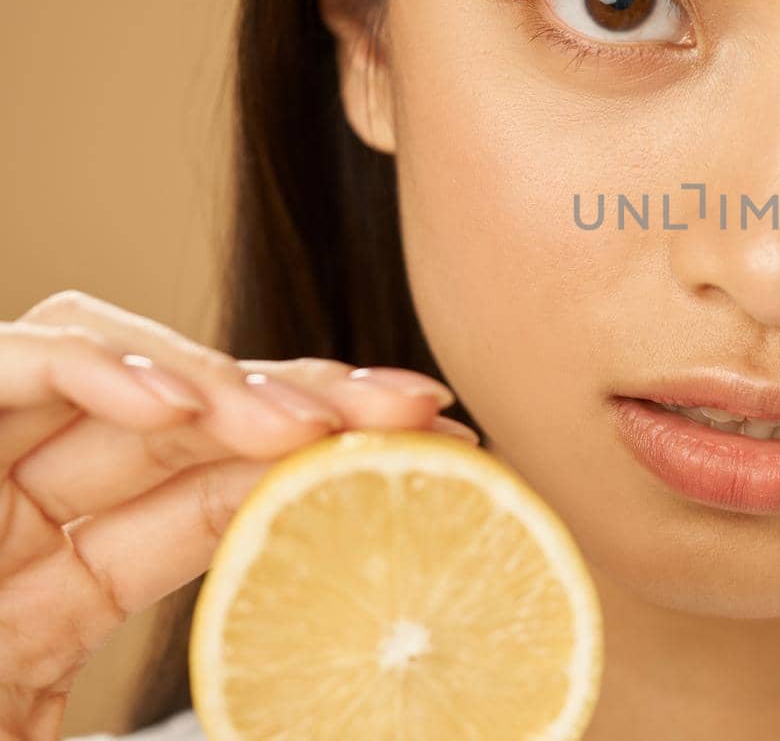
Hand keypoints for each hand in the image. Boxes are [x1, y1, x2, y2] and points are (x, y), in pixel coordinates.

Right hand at [0, 290, 475, 740]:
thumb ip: (237, 682)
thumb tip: (379, 707)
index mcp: (61, 593)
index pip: (214, 492)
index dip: (328, 459)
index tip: (444, 449)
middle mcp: (21, 525)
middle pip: (182, 419)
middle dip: (311, 398)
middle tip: (420, 407)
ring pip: (114, 369)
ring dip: (228, 380)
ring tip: (316, 424)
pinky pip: (9, 365)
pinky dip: (97, 366)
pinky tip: (179, 404)